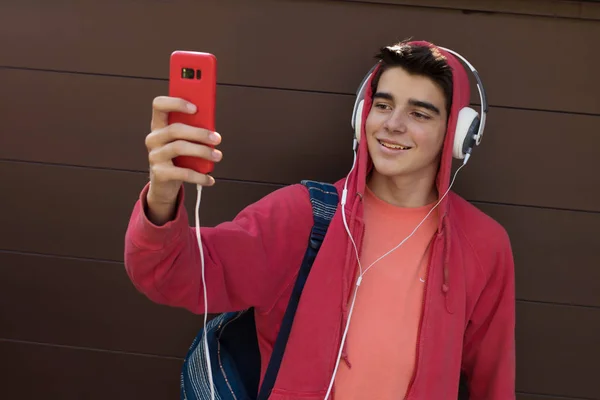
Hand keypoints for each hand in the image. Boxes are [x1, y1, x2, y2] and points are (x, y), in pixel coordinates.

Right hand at [144, 96, 222, 222]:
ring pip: (179, 148)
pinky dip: (200, 176)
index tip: (195, 108)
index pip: (159, 105)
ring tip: (217, 156)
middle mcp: (153, 138)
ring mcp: (154, 156)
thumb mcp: (184, 142)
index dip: (176, 103)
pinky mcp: (159, 173)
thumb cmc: (178, 158)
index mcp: (158, 125)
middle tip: (217, 138)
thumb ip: (193, 132)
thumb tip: (212, 130)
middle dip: (199, 133)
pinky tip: (210, 179)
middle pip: (175, 129)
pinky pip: (183, 172)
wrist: (164, 184)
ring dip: (202, 151)